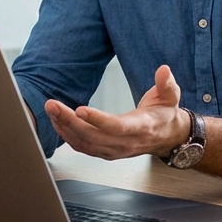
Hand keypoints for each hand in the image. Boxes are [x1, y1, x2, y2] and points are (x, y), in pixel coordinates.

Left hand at [43, 65, 189, 160]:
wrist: (166, 137)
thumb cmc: (164, 114)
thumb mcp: (171, 96)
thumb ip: (166, 83)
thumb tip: (164, 70)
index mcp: (141, 128)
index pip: (117, 127)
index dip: (98, 120)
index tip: (80, 109)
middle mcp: (126, 143)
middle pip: (93, 137)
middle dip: (70, 121)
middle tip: (52, 105)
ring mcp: (114, 150)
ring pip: (84, 144)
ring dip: (64, 128)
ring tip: (51, 110)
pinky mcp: (105, 152)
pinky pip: (82, 147)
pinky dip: (67, 136)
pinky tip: (57, 122)